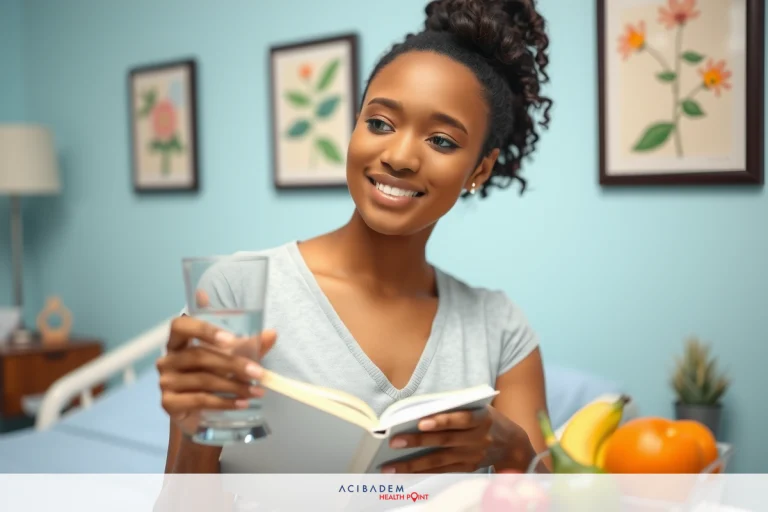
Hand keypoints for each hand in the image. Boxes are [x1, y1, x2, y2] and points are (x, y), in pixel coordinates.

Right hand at [156, 314, 276, 436]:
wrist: (198, 413)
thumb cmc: (213, 376)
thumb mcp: (231, 357)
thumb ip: (249, 346)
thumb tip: (272, 334)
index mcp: (178, 341)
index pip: (181, 326)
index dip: (203, 330)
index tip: (230, 339)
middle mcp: (167, 359)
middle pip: (199, 356)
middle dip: (232, 364)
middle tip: (257, 373)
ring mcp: (165, 381)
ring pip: (203, 380)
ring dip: (234, 386)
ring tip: (256, 391)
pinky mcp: (168, 403)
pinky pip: (200, 400)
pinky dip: (224, 402)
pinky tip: (242, 403)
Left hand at [381, 406, 531, 473]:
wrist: (512, 444)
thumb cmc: (488, 419)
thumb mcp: (480, 408)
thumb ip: (457, 408)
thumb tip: (422, 409)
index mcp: (481, 418)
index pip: (460, 419)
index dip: (442, 420)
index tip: (421, 421)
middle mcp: (477, 439)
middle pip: (445, 441)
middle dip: (418, 442)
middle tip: (394, 442)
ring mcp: (472, 456)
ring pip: (440, 461)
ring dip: (414, 465)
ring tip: (391, 468)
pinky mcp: (467, 468)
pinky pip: (443, 472)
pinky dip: (425, 474)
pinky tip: (407, 476)